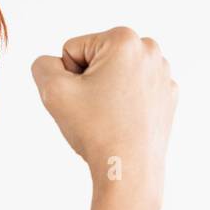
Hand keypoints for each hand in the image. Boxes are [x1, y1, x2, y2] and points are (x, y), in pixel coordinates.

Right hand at [30, 25, 177, 185]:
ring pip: (115, 76)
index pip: (73, 49)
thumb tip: (52, 63)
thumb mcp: (53, 91)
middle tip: (96, 110)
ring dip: (106, 93)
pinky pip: (133, 92)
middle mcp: (149, 50)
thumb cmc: (96, 130)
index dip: (69, 77)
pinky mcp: (168, 96)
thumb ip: (42, 65)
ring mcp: (163, 74)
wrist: (128, 170)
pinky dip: (125, 105)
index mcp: (124, 39)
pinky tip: (125, 122)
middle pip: (97, 60)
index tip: (83, 99)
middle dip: (89, 82)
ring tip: (111, 117)